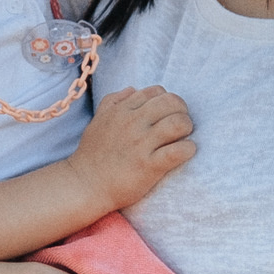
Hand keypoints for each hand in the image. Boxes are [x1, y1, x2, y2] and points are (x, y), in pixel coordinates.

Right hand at [73, 86, 195, 213]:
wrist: (85, 185)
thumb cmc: (92, 154)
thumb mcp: (97, 120)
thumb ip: (112, 101)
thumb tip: (132, 89)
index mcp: (121, 110)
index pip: (156, 91)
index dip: (167, 100)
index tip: (167, 113)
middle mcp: (132, 123)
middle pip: (171, 102)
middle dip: (182, 111)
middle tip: (180, 125)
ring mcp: (141, 144)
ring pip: (178, 123)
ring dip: (186, 128)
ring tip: (182, 137)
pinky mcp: (149, 166)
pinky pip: (179, 151)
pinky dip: (187, 149)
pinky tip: (183, 152)